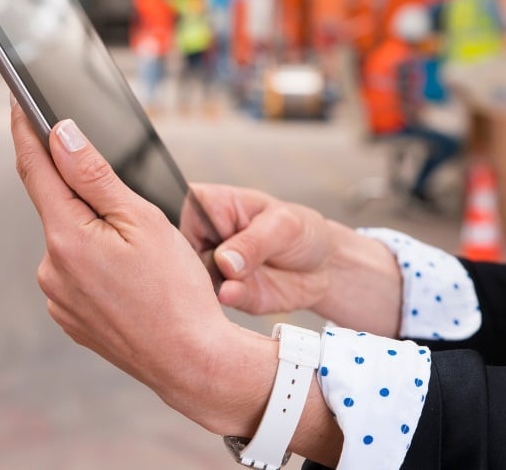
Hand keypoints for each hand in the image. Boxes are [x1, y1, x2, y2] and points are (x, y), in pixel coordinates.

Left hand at [10, 104, 345, 463]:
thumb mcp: (142, 219)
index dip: (26, 129)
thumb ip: (94, 174)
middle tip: (133, 214)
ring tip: (142, 260)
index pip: (35, 167)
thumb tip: (60, 135)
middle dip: (86, 198)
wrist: (190, 361)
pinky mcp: (69, 317)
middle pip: (58, 207)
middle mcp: (50, 269)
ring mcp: (57, 297)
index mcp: (66, 238)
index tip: (18, 102)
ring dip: (96, 236)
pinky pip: (77, 276)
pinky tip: (131, 282)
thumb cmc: (176, 291)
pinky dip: (98, 267)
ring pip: (71, 243)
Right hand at [187, 185, 335, 313]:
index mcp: (209, 204)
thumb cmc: (300, 231)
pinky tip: (246, 291)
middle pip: (182, 253)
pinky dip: (230, 300)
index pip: (185, 215)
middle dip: (207, 265)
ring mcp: (210, 267)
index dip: (198, 231)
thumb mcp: (284, 227)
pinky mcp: (222, 294)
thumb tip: (224, 261)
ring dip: (217, 286)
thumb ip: (253, 243)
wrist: (323, 266)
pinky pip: (215, 302)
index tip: (220, 241)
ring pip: (194, 282)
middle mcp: (203, 237)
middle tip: (238, 265)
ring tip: (248, 276)